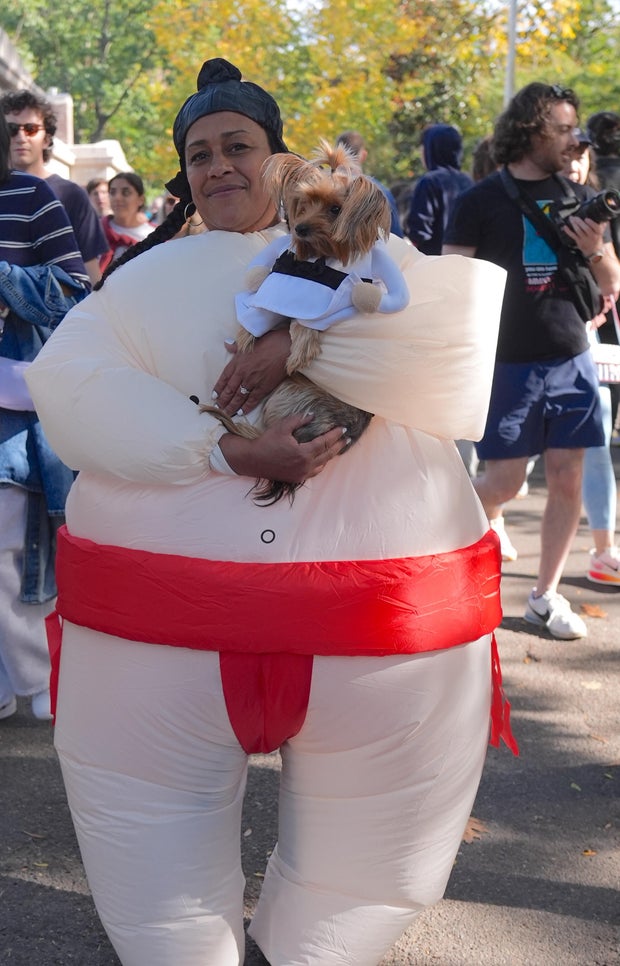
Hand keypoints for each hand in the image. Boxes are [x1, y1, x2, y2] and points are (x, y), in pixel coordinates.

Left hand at [212, 328, 290, 416]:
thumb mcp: (248, 342)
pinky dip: (246, 407)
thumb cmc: (269, 341)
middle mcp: (242, 373)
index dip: (218, 388)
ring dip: (232, 406)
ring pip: (239, 397)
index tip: (214, 396)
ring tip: (227, 413)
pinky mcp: (263, 387)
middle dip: (223, 400)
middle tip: (218, 409)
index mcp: (237, 362)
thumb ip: (236, 346)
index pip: (224, 378)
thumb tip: (227, 344)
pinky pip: (252, 400)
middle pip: (229, 390)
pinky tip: (241, 413)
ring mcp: (252, 381)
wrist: (285, 347)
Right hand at [219, 411, 348, 482]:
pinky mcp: (296, 479)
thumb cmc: (267, 442)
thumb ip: (299, 420)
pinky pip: (314, 472)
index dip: (335, 435)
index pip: (325, 443)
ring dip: (330, 456)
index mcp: (304, 453)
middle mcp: (305, 466)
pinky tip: (323, 460)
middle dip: (338, 446)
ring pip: (322, 465)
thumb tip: (313, 415)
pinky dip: (321, 464)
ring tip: (337, 448)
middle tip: (347, 438)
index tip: (343, 429)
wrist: (253, 460)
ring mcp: (301, 474)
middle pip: (327, 455)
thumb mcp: (282, 427)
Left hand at [562, 216, 604, 255]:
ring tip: (571, 219)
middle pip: (585, 229)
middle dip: (580, 222)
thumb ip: (602, 225)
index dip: (591, 223)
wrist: (594, 251)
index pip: (595, 227)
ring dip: (574, 225)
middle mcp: (592, 236)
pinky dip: (568, 231)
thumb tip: (603, 216)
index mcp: (598, 233)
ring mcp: (584, 239)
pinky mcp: (579, 242)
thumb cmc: (597, 239)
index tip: (586, 219)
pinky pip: (573, 236)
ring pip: (578, 231)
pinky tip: (565, 227)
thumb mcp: (601, 233)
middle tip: (575, 217)